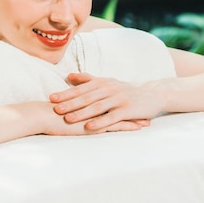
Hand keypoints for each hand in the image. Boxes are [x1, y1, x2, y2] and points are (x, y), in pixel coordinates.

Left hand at [49, 72, 163, 132]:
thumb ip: (88, 79)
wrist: (152, 95)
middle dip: (69, 103)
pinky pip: (111, 117)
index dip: (66, 93)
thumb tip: (69, 75)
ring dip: (81, 113)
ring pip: (97, 106)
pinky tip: (89, 127)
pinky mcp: (127, 110)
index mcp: (102, 83)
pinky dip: (100, 122)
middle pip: (86, 97)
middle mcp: (109, 89)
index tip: (51, 98)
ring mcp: (118, 99)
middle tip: (54, 108)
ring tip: (67, 118)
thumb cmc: (125, 90)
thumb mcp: (107, 82)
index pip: (81, 88)